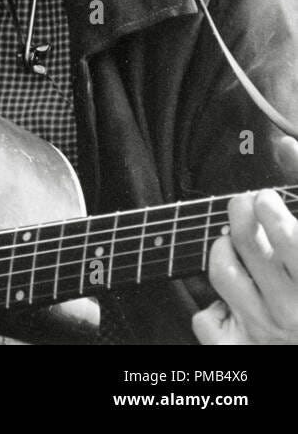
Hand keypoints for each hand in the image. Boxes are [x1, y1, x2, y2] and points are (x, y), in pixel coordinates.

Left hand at [193, 137, 297, 343]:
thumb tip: (284, 142)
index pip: (292, 241)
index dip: (272, 213)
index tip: (264, 199)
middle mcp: (293, 311)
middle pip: (247, 246)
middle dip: (239, 216)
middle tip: (244, 206)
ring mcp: (264, 331)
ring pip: (220, 273)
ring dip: (221, 251)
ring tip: (233, 246)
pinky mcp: (238, 352)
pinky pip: (205, 318)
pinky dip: (213, 308)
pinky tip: (231, 302)